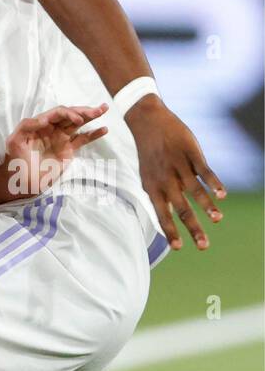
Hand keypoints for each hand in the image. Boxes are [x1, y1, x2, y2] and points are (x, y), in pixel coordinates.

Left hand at [4, 105, 107, 196]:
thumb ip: (26, 126)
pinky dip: (93, 134)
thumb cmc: (14, 160)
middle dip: (84, 111)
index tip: (77, 120)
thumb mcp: (14, 141)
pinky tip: (103, 129)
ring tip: (103, 109)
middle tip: (99, 110)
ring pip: (78, 124)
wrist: (19, 180)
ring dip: (91, 116)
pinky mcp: (67, 150)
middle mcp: (52, 129)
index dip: (69, 113)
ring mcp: (61, 139)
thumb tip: (45, 119)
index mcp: (40, 124)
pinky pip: (82, 139)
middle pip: (71, 115)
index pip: (58, 113)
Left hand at [128, 96, 224, 250]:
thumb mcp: (147, 176)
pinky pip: (204, 171)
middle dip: (192, 228)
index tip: (179, 248)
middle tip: (203, 245)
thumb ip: (159, 195)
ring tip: (217, 220)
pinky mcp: (191, 153)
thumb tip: (168, 216)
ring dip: (207, 207)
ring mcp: (178, 166)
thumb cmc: (150, 154)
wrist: (148, 123)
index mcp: (152, 188)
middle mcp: (165, 180)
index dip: (170, 232)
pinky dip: (214, 183)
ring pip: (194, 191)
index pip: (161, 215)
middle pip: (180, 208)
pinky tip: (223, 195)